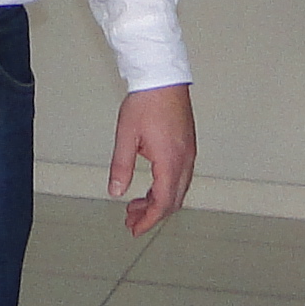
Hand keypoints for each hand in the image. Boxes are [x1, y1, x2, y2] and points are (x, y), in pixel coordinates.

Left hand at [109, 85, 195, 236]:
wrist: (162, 77)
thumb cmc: (147, 101)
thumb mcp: (126, 136)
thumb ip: (121, 166)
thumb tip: (116, 191)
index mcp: (170, 161)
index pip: (162, 203)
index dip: (148, 220)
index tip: (135, 228)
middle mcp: (184, 160)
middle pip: (173, 200)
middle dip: (152, 214)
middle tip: (132, 220)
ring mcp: (189, 152)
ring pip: (178, 189)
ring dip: (159, 201)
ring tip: (137, 204)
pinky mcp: (187, 145)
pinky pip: (180, 176)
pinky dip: (166, 187)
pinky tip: (151, 185)